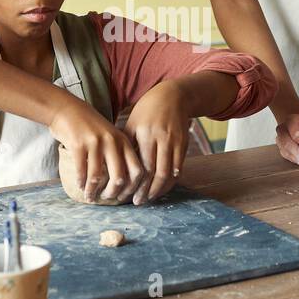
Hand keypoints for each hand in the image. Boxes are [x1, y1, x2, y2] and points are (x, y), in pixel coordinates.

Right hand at [49, 100, 145, 202]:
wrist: (66, 109)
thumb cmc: (89, 126)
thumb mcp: (110, 135)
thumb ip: (120, 153)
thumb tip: (125, 183)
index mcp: (123, 141)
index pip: (138, 170)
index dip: (133, 188)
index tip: (125, 197)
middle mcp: (112, 142)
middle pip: (119, 178)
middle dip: (113, 193)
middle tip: (106, 198)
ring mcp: (95, 143)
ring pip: (97, 178)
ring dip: (92, 191)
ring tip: (89, 197)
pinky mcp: (78, 145)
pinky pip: (82, 171)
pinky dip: (81, 182)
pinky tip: (80, 186)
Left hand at [122, 81, 190, 204]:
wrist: (172, 97)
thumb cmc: (146, 111)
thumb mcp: (132, 124)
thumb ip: (125, 145)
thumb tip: (113, 169)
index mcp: (143, 133)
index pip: (140, 165)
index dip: (134, 184)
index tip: (127, 195)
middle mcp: (160, 138)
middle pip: (155, 172)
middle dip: (146, 191)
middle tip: (138, 202)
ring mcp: (174, 141)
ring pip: (169, 173)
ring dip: (160, 189)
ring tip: (150, 198)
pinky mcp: (184, 144)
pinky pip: (179, 168)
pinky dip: (171, 180)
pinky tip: (163, 187)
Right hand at [274, 112, 298, 168]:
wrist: (298, 123)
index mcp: (292, 120)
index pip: (297, 134)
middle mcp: (283, 130)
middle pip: (288, 144)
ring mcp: (280, 139)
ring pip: (286, 152)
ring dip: (298, 160)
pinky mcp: (281, 148)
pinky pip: (287, 156)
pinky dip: (296, 161)